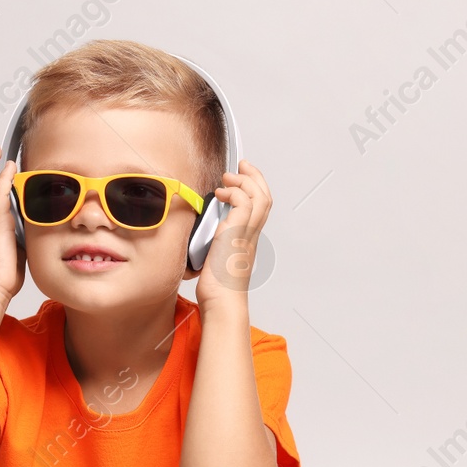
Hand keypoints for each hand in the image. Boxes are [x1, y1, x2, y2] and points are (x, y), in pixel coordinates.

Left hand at [194, 159, 272, 307]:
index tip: (241, 177)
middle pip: (266, 197)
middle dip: (255, 176)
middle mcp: (251, 235)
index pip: (260, 207)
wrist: (221, 301)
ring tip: (228, 177)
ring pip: (259, 196)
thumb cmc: (217, 289)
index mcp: (247, 240)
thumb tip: (201, 236)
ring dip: (244, 180)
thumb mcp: (214, 259)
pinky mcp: (236, 234)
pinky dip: (234, 192)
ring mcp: (246, 234)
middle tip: (242, 165)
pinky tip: (220, 194)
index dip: (254, 188)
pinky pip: (244, 203)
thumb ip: (213, 244)